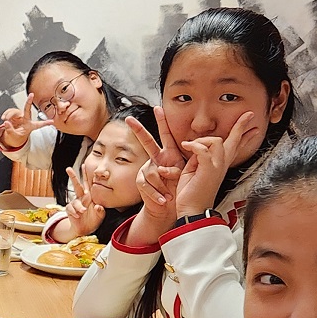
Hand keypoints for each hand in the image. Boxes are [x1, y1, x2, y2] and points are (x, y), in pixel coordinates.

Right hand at [0, 96, 54, 149]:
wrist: (12, 136)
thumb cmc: (17, 136)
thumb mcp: (14, 136)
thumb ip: (10, 130)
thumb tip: (6, 122)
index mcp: (29, 126)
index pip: (38, 124)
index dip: (45, 123)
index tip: (51, 121)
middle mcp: (26, 119)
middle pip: (27, 110)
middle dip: (29, 102)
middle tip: (31, 95)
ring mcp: (20, 116)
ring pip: (14, 111)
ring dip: (9, 115)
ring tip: (5, 120)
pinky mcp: (14, 114)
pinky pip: (9, 111)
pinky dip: (6, 114)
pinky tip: (4, 118)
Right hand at [60, 168, 104, 238]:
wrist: (85, 230)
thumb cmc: (94, 220)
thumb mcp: (100, 216)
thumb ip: (101, 211)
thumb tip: (98, 206)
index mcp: (90, 196)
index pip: (88, 184)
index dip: (86, 175)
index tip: (84, 165)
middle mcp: (82, 198)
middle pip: (77, 185)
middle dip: (73, 177)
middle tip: (68, 169)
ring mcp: (76, 203)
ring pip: (75, 201)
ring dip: (79, 206)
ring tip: (82, 212)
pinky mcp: (70, 209)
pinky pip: (70, 208)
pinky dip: (74, 212)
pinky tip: (77, 215)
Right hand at [123, 110, 184, 241]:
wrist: (171, 209)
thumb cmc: (180, 190)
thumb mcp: (187, 174)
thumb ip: (184, 163)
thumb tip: (182, 157)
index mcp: (169, 155)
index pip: (166, 136)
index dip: (162, 122)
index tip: (158, 108)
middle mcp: (157, 160)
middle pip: (147, 142)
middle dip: (138, 130)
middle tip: (129, 119)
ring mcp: (148, 170)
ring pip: (152, 170)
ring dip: (163, 184)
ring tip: (169, 193)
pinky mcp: (142, 183)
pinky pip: (147, 184)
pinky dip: (156, 194)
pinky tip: (163, 199)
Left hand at [173, 111, 255, 215]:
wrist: (191, 210)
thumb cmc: (191, 193)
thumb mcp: (194, 169)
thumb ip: (199, 157)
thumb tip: (198, 147)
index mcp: (219, 164)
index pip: (234, 146)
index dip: (244, 135)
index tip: (253, 127)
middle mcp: (221, 164)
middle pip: (235, 140)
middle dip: (241, 126)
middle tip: (249, 115)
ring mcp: (216, 166)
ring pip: (215, 141)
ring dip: (201, 140)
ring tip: (189, 145)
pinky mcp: (208, 169)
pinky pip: (203, 149)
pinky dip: (194, 145)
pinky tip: (186, 146)